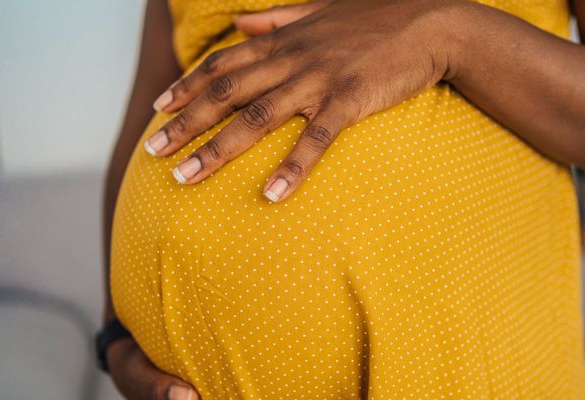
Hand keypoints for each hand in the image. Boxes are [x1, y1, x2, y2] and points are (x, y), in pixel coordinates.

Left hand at [143, 0, 458, 201]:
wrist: (431, 22)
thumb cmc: (376, 17)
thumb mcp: (319, 8)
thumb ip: (276, 18)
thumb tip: (240, 24)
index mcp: (284, 38)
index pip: (223, 64)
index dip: (187, 86)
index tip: (158, 108)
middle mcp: (292, 58)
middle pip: (226, 94)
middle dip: (185, 123)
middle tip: (153, 151)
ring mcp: (318, 80)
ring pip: (256, 118)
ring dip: (217, 149)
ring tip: (186, 178)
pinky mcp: (349, 101)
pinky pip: (315, 139)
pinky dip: (292, 167)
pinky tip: (271, 195)